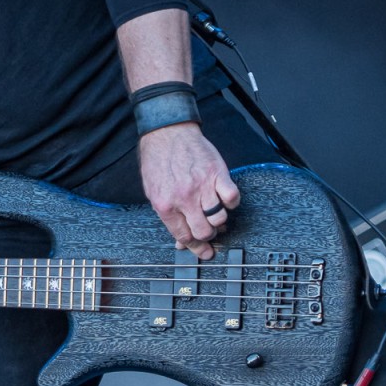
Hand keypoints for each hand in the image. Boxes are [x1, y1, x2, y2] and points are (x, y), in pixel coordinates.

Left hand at [137, 125, 240, 258]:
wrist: (167, 133)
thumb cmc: (159, 162)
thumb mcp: (153, 192)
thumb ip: (167, 217)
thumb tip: (180, 241)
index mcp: (165, 205)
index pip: (184, 236)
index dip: (196, 248)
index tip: (205, 252)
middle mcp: (184, 198)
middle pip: (204, 231)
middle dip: (208, 235)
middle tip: (209, 228)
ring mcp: (202, 186)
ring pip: (219, 218)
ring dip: (219, 220)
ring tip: (214, 212)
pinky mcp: (217, 173)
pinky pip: (232, 198)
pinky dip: (231, 202)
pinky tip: (224, 197)